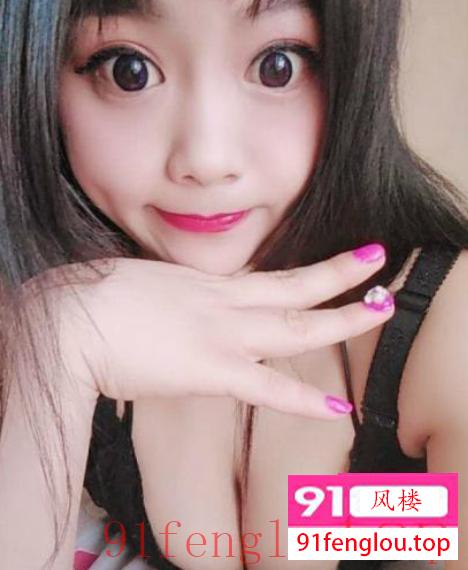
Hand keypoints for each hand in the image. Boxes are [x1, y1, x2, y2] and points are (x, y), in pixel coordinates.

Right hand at [54, 244, 393, 418]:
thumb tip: (179, 305)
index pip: (267, 279)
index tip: (329, 266)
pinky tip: (336, 406)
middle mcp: (223, 303)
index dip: (302, 272)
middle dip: (338, 274)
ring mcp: (222, 333)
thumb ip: (175, 298)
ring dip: (342, 317)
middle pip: (293, 287)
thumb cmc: (94, 300)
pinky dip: (301, 398)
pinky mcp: (209, 369)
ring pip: (294, 324)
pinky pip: (265, 385)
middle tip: (376, 257)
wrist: (69, 317)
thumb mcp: (145, 286)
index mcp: (205, 286)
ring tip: (379, 308)